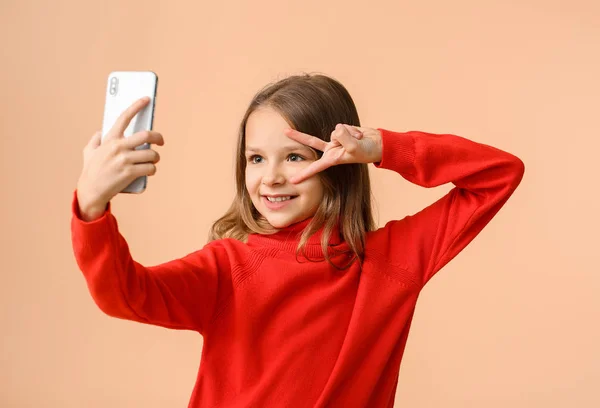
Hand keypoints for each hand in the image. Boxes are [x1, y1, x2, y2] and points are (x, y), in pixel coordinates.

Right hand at [76, 97, 163, 219]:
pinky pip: (150, 168)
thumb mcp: (88, 152)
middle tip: (161, 141)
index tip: (146, 99)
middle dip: (158, 137)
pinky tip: (148, 171)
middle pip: (147, 135)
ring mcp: (125, 160)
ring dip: (155, 158)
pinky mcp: (130, 172)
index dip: (137, 106)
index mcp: (110, 139)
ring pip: (152, 154)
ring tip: (152, 160)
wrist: (91, 191)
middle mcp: (118, 147)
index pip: (125, 117)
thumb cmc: (91, 171)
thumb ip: (95, 140)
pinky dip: (152, 170)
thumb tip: (100, 132)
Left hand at [284, 124, 381, 183]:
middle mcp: (331, 149)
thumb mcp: (355, 148)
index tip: (293, 180)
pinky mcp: (341, 131)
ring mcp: (336, 140)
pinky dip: (352, 129)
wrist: (378, 144)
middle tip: (285, 132)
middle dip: (299, 136)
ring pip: (336, 131)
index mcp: (333, 158)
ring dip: (349, 133)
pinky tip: (358, 135)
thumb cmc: (368, 151)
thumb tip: (336, 128)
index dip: (305, 174)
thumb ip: (344, 138)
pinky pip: (342, 126)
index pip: (316, 166)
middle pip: (312, 141)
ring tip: (358, 140)